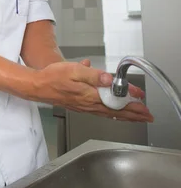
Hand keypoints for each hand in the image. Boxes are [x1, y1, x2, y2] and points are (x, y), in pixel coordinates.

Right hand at [33, 61, 153, 122]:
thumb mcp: (74, 70)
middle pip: (116, 111)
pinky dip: (113, 115)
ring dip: (126, 116)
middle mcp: (89, 104)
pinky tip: (115, 114)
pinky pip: (102, 113)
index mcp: (90, 95)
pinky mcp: (81, 107)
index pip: (116, 100)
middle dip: (134, 114)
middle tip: (147, 116)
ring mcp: (85, 107)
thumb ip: (93, 75)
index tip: (142, 99)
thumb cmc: (54, 77)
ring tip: (137, 117)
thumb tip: (109, 78)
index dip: (131, 101)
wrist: (38, 86)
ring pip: (110, 114)